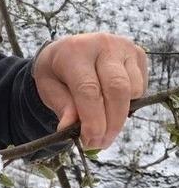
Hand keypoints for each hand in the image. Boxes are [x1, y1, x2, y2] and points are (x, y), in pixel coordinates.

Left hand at [33, 33, 147, 148]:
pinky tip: (111, 104)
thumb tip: (69, 128)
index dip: (92, 119)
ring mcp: (124, 47)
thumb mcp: (48, 87)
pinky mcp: (139, 54)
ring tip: (103, 124)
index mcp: (74, 51)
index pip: (89, 89)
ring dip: (120, 115)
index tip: (90, 141)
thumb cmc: (56, 72)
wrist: (67, 50)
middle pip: (117, 89)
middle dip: (111, 122)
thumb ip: (61, 106)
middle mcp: (102, 44)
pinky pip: (140, 87)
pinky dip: (128, 103)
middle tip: (101, 143)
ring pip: (132, 90)